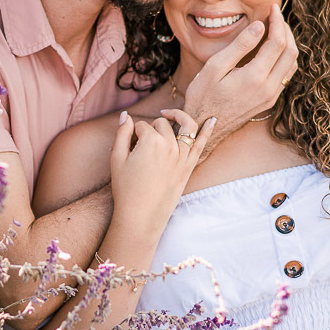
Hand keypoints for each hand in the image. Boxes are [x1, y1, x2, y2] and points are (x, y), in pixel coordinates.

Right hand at [110, 109, 212, 235]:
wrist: (141, 215)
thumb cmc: (126, 189)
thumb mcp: (117, 159)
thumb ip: (122, 133)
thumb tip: (125, 115)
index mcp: (150, 141)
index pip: (142, 126)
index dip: (133, 133)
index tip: (129, 146)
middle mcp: (169, 145)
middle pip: (161, 124)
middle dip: (151, 128)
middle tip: (142, 142)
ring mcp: (182, 155)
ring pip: (185, 126)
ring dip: (178, 117)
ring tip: (169, 114)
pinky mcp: (189, 166)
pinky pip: (201, 143)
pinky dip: (208, 130)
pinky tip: (212, 119)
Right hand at [176, 4, 297, 149]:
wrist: (204, 128)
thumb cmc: (203, 97)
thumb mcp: (214, 67)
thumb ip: (239, 46)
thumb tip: (259, 26)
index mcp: (255, 77)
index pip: (277, 42)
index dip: (277, 21)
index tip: (273, 8)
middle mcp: (269, 88)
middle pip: (290, 52)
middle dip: (286, 30)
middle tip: (277, 16)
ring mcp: (271, 96)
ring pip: (292, 64)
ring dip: (289, 44)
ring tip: (277, 29)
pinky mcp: (270, 101)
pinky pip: (286, 75)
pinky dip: (285, 58)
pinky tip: (274, 50)